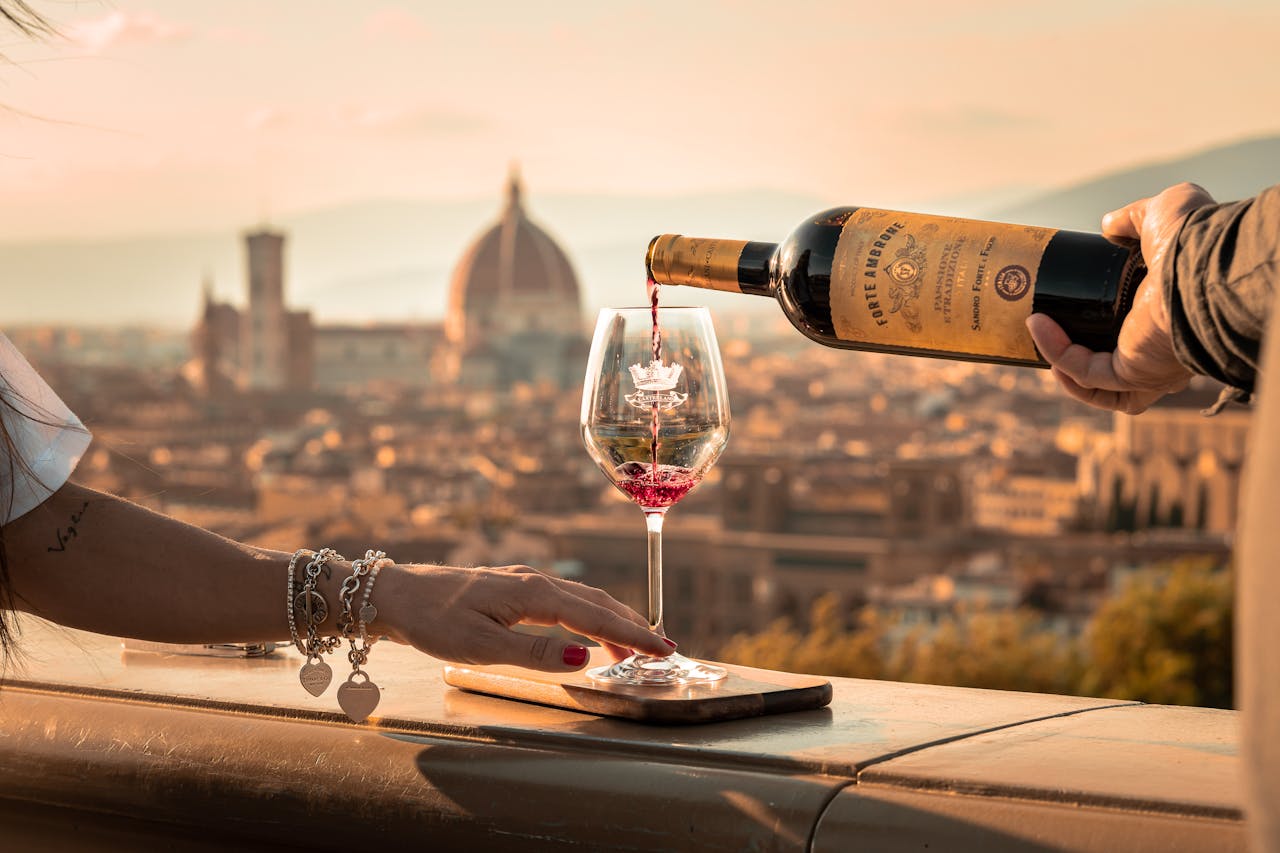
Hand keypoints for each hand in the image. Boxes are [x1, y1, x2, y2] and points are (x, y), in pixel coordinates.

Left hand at [373, 563, 673, 671]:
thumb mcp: (481, 646)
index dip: (631, 634)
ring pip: (582, 598)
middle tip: (662, 649)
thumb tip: (584, 658)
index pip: (595, 615)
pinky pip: (564, 599)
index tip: (662, 649)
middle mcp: (535, 581)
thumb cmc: (433, 620)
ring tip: (635, 645)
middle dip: (631, 625)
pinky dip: (588, 614)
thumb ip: (535, 653)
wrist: (396, 595)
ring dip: (612, 619)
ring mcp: (524, 581)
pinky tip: (589, 628)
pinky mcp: (513, 587)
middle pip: (596, 602)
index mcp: (533, 593)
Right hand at [1026, 182, 1215, 413]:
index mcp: (1171, 315)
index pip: (1137, 333)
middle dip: (1079, 356)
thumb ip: (1134, 218)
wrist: (1201, 262)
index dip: (1104, 323)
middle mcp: (1164, 349)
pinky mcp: (1131, 372)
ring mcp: (1149, 366)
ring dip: (1063, 365)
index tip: (1077, 299)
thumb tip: (1108, 225)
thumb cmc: (1194, 238)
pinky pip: (1086, 374)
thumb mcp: (1160, 214)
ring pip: (1101, 387)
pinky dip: (1057, 353)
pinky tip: (1036, 325)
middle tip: (1050, 327)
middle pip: (1118, 371)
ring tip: (1038, 328)